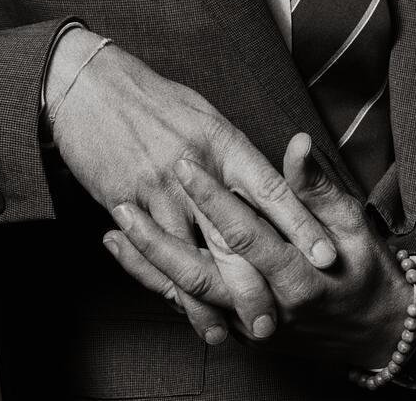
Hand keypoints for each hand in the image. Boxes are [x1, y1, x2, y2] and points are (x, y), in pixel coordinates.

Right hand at [49, 32, 338, 344]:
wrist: (88, 85)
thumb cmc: (150, 97)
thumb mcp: (203, 113)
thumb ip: (237, 154)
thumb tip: (274, 176)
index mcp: (221, 140)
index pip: (270, 188)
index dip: (300, 225)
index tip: (327, 256)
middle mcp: (194, 166)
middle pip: (232, 236)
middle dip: (256, 284)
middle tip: (278, 321)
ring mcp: (158, 187)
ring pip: (191, 256)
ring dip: (213, 301)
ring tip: (234, 331)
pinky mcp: (125, 201)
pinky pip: (153, 254)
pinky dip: (169, 287)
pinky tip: (184, 309)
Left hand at [103, 131, 410, 365]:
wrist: (378, 333)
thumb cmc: (367, 270)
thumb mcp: (353, 224)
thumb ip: (316, 187)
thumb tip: (297, 143)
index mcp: (298, 274)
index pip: (246, 234)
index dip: (213, 199)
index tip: (185, 162)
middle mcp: (270, 306)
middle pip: (202, 275)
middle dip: (160, 238)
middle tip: (126, 199)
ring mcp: (251, 324)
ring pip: (188, 296)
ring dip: (149, 262)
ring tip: (115, 225)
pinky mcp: (239, 330)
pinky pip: (190, 307)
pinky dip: (155, 282)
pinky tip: (127, 254)